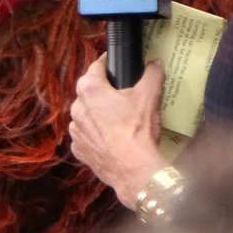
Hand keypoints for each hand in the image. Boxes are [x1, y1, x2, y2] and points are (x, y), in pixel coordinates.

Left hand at [68, 56, 168, 205]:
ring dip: (97, 114)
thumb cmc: (138, 128)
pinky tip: (110, 139)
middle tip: (122, 95)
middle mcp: (76, 107)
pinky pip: (86, 136)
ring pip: (86, 114)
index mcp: (89, 88)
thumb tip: (156, 62)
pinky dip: (96, 135)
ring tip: (117, 120)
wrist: (133, 170)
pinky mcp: (79, 150)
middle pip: (90, 91)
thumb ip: (152, 74)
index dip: (108, 63)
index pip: (96, 66)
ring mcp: (75, 130)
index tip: (116, 64)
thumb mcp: (149, 96)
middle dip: (103, 91)